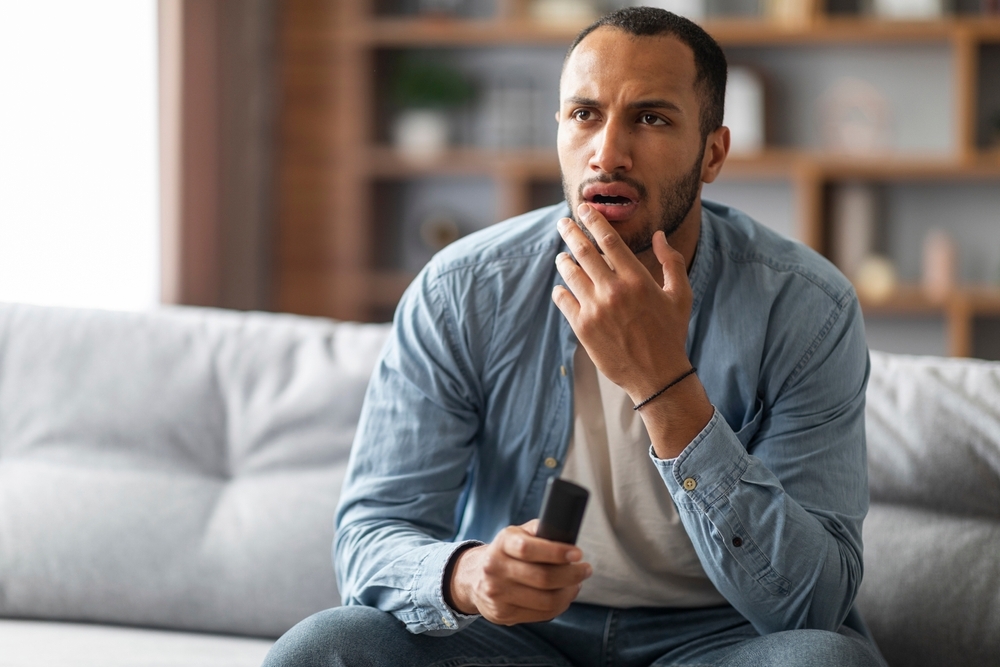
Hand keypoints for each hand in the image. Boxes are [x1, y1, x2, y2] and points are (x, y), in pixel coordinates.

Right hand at [448, 519, 591, 624]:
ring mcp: (498, 594)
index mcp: (501, 544)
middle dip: (571, 575)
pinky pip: (541, 614)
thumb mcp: (516, 534)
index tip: (577, 553)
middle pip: (542, 578)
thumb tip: (567, 533)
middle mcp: (495, 569)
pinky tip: (564, 595)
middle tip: (585, 569)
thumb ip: (539, 531)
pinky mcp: (503, 614)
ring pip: (545, 600)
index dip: (557, 552)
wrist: (474, 578)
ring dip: (569, 592)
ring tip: (577, 583)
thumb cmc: (506, 553)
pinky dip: (559, 605)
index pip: (529, 549)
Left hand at [551, 203, 692, 402]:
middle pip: (583, 252)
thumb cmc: (671, 333)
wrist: (657, 375)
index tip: (583, 209)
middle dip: (570, 232)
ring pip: (570, 274)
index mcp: (637, 279)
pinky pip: (563, 300)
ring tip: (562, 257)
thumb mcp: (680, 295)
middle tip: (563, 223)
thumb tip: (659, 235)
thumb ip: (671, 262)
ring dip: (564, 261)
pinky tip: (562, 287)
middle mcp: (613, 291)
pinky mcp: (582, 328)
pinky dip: (560, 290)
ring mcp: (595, 309)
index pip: (609, 240)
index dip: (593, 221)